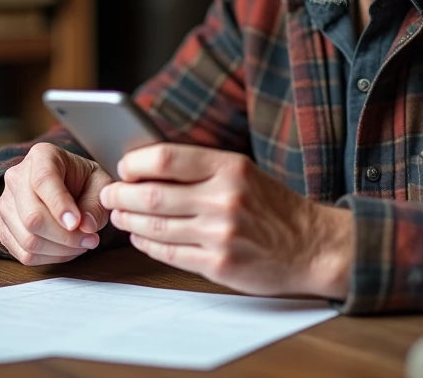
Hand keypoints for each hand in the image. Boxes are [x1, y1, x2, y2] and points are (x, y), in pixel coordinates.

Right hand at [0, 143, 114, 265]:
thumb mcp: (100, 184)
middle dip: (65, 236)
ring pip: (28, 239)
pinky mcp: (4, 229)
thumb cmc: (84, 182)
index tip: (77, 223)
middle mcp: (16, 177)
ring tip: (82, 243)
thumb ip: (96, 204)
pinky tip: (67, 250)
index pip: (43, 180)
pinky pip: (24, 254)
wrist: (68, 187)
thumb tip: (86, 227)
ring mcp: (6, 204)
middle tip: (91, 239)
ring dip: (61, 250)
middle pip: (32, 217)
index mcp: (41, 156)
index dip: (59, 205)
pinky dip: (50, 258)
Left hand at [99, 143, 351, 298]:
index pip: (166, 158)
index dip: (135, 163)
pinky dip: (147, 243)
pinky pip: (168, 253)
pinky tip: (141, 236)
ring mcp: (220, 234)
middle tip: (109, 194)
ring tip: (120, 215)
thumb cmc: (273, 206)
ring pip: (156, 226)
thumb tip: (146, 165)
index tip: (124, 167)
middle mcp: (224, 199)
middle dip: (121, 195)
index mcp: (230, 168)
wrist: (312, 246)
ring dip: (129, 220)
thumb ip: (200, 168)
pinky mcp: (219, 264)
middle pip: (152, 194)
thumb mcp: (243, 172)